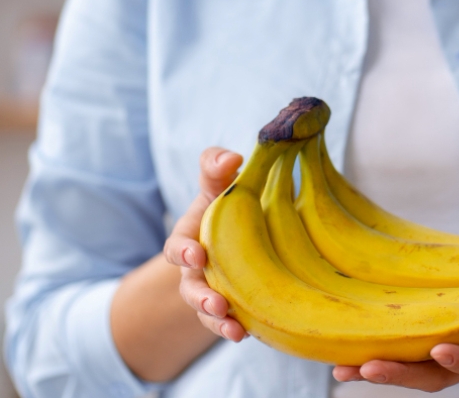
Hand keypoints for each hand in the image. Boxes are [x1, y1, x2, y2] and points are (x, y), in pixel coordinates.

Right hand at [163, 147, 247, 341]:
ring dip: (217, 321)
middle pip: (190, 288)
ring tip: (233, 329)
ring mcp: (213, 292)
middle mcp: (197, 271)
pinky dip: (235, 329)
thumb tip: (231, 157)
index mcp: (190, 240)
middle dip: (200, 297)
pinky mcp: (233, 308)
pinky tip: (247, 334)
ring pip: (208, 312)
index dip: (184, 253)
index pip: (178, 248)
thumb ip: (216, 167)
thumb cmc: (226, 205)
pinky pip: (229, 323)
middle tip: (215, 303)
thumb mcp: (219, 184)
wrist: (241, 233)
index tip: (196, 255)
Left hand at [332, 303, 458, 391]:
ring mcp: (457, 351)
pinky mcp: (441, 339)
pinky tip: (343, 359)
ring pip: (414, 369)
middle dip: (403, 375)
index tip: (441, 351)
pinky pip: (408, 350)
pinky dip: (379, 355)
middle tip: (366, 370)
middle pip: (436, 376)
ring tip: (341, 370)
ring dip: (380, 369)